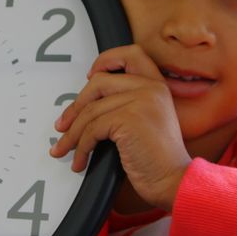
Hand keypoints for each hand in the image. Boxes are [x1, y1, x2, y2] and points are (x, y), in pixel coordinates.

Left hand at [50, 45, 190, 210]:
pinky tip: (81, 161)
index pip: (131, 54)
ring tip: (64, 149)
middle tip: (63, 125)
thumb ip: (128, 104)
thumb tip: (87, 104)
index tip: (90, 75)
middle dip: (76, 106)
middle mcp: (151, 88)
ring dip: (72, 134)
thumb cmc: (159, 159)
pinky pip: (92, 129)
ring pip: (91, 110)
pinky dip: (81, 147)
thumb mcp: (149, 121)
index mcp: (158, 86)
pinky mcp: (129, 119)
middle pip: (99, 82)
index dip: (106, 60)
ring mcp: (141, 101)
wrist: (173, 181)